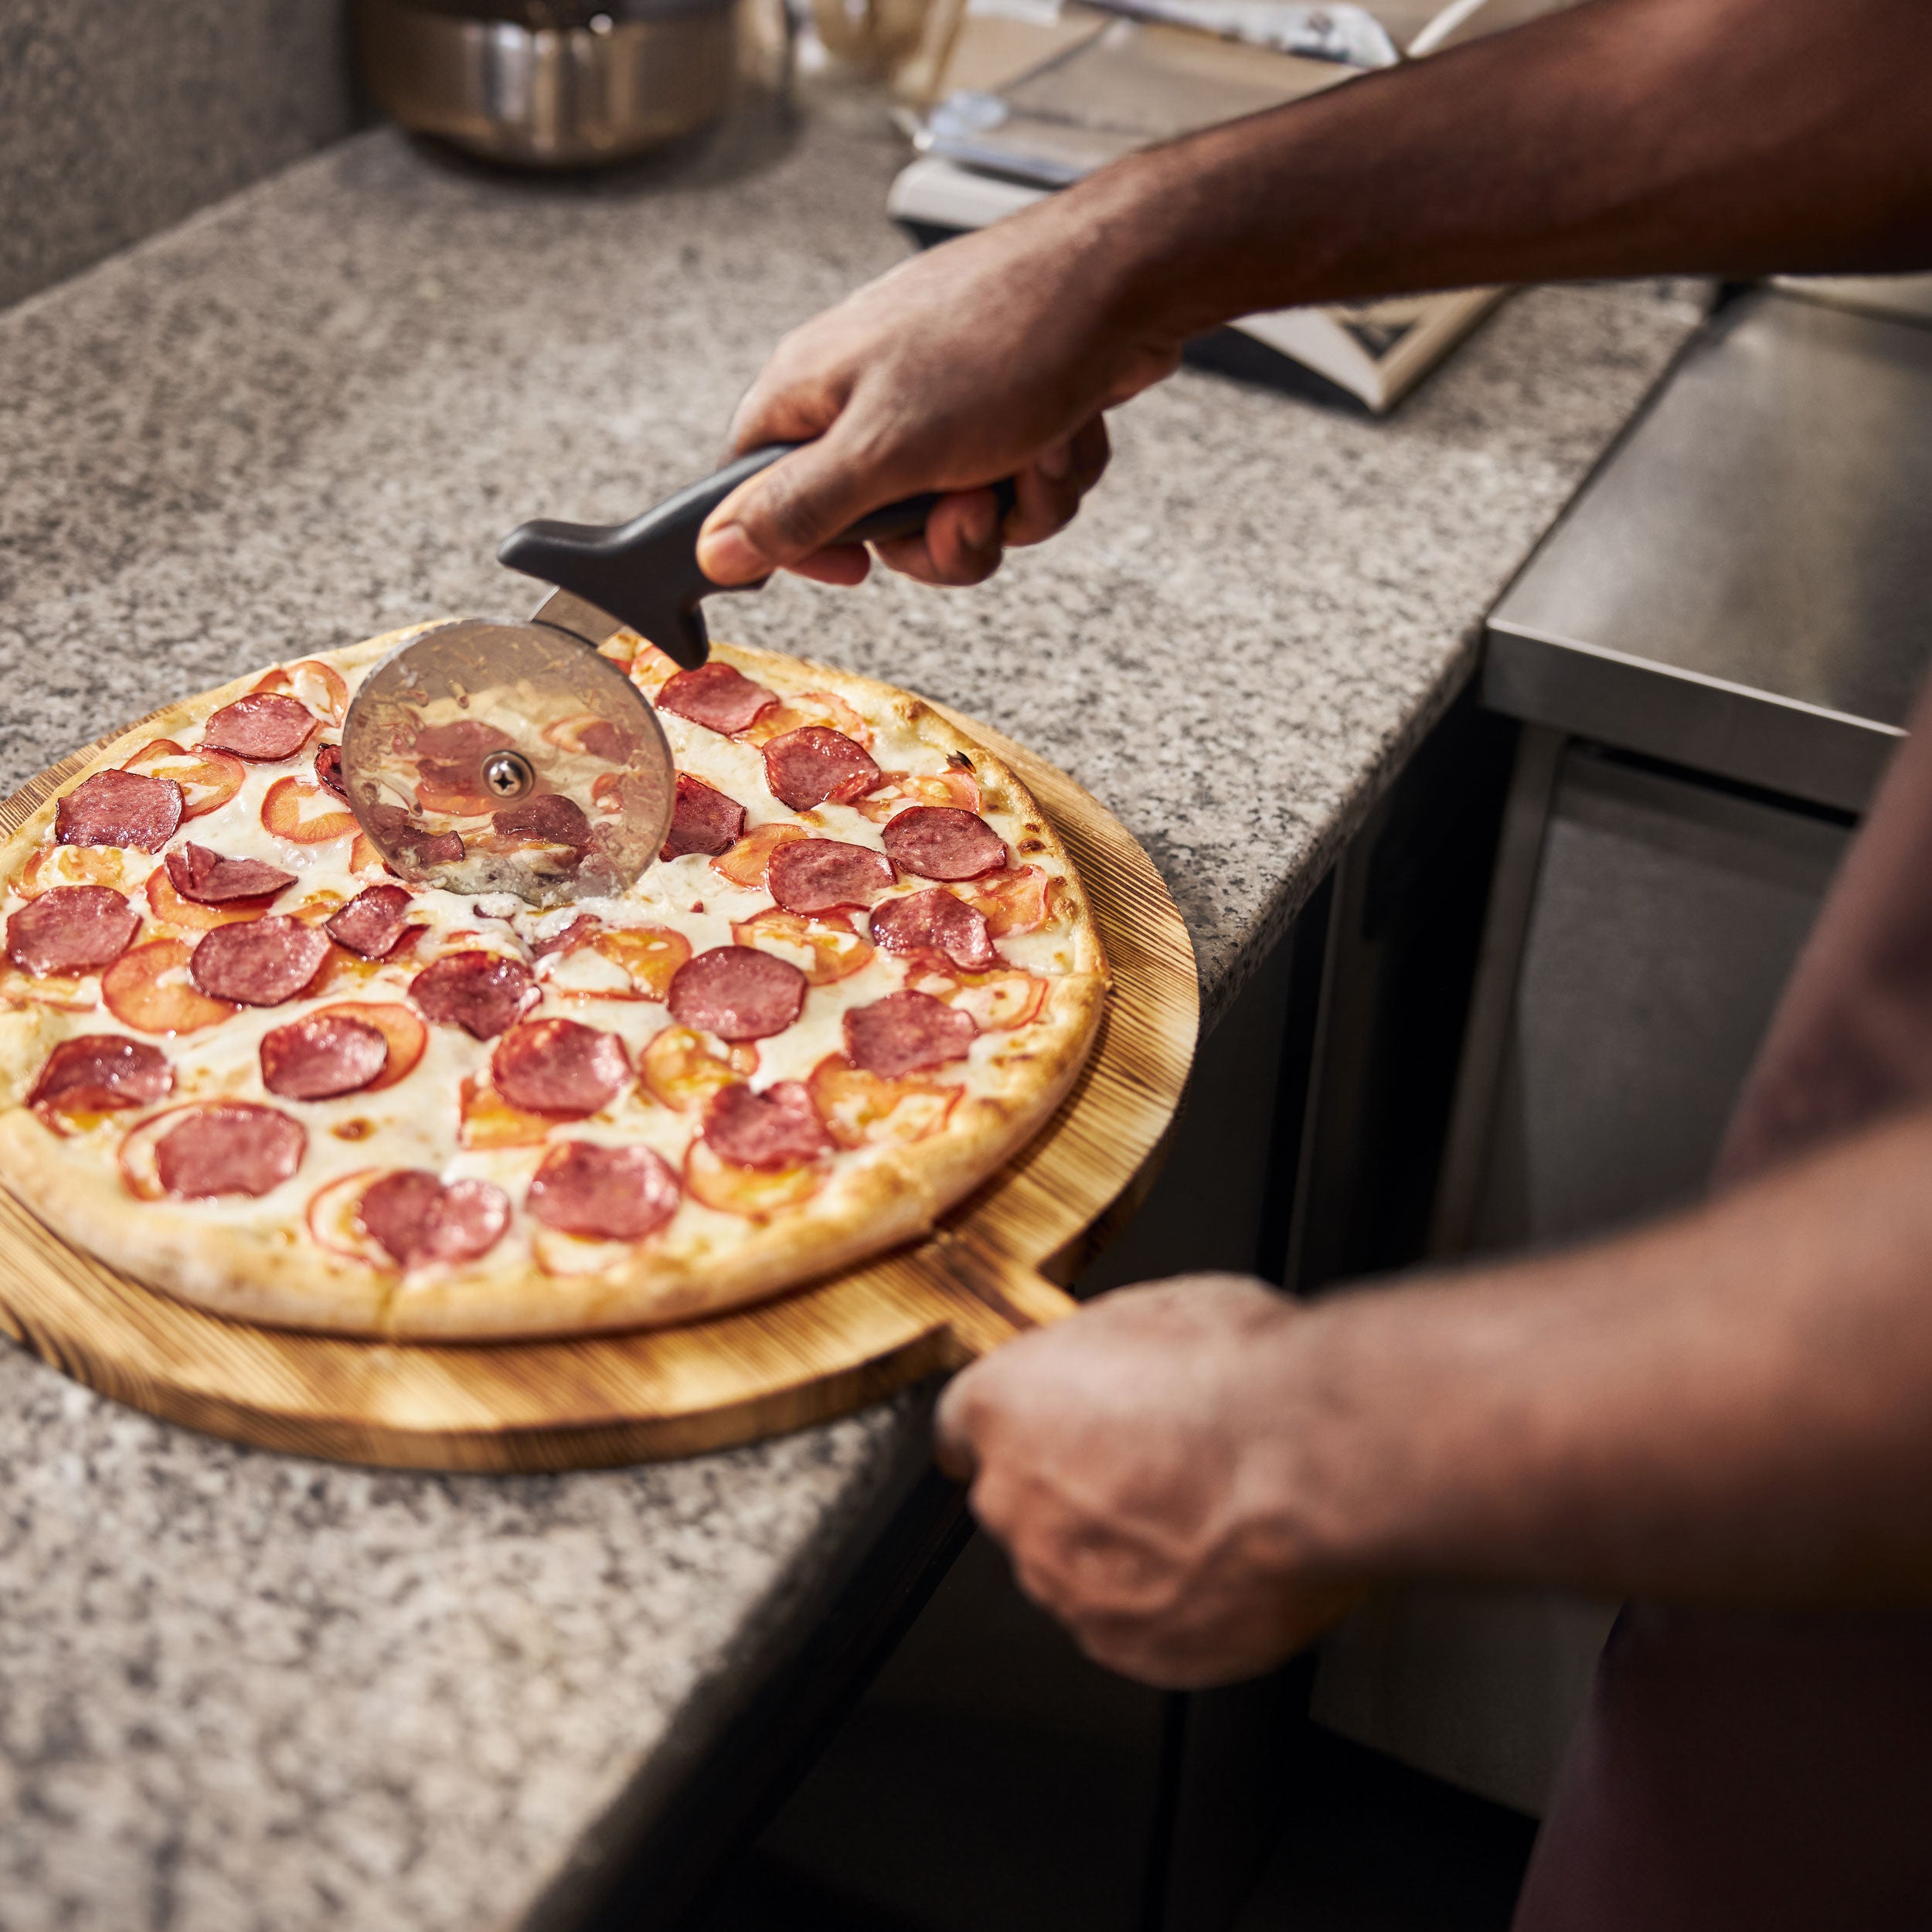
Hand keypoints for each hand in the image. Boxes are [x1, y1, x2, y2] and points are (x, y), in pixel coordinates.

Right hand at [695, 170, 1187, 591]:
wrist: (1126, 281)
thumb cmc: (999, 346)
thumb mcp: (882, 450)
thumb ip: (796, 508)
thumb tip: (713, 552)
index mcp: (812, 393)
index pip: (757, 493)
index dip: (802, 546)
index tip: (858, 568)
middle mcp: (867, 394)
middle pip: (875, 527)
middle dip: (942, 539)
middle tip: (972, 506)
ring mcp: (940, 401)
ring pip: (958, 516)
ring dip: (1011, 511)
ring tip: (1034, 454)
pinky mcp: (1006, 409)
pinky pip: (1013, 488)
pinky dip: (1047, 477)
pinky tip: (1066, 433)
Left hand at [934, 1275, 1364, 1687]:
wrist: (1311, 1461)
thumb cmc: (1241, 1379)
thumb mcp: (1156, 1311)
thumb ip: (1105, 1355)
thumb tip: (1118, 1363)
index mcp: (1005, 1407)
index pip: (968, 1424)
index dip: (1017, 1423)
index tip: (1043, 1425)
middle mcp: (1017, 1506)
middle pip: (1023, 1502)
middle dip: (1076, 1486)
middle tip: (1154, 1461)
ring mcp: (1069, 1587)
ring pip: (1077, 1570)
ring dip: (1121, 1549)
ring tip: (1202, 1511)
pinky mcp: (1130, 1649)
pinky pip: (1136, 1625)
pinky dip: (1172, 1602)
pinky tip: (1222, 1555)